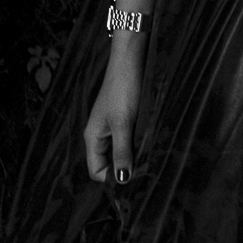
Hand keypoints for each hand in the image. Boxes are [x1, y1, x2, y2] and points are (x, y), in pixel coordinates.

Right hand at [83, 53, 143, 183]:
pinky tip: (149, 142)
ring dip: (133, 155)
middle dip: (124, 168)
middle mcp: (100, 135)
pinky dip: (137, 143)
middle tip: (145, 170)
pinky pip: (128, 139)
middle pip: (108, 163)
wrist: (131, 61)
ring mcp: (112, 126)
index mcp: (93, 138)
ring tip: (149, 156)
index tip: (133, 179)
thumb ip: (122, 152)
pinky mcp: (124, 119)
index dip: (112, 179)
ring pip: (120, 151)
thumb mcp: (123, 124)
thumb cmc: (123, 90)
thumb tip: (122, 180)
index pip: (97, 171)